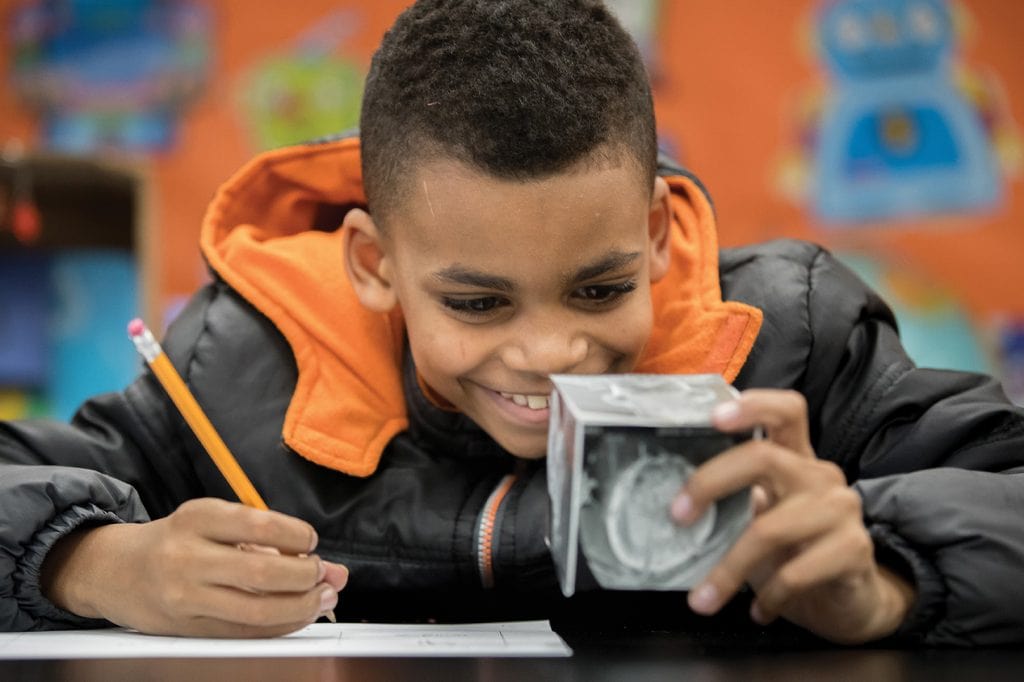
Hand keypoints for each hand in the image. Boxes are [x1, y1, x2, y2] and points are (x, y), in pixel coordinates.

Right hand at [41, 498, 348, 636]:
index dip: (296, 535)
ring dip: (301, 606)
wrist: (117, 571)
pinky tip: (299, 614)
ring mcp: (187, 598)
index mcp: (197, 518)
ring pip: (256, 610)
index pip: (258, 524)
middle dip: (305, 576)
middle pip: (261, 573)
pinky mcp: (190, 629)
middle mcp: (187, 558)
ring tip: (322, 596)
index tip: (311, 541)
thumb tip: (332, 567)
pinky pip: (246, 632)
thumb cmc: (179, 540)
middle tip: (323, 573)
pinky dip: (282, 625)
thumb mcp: (216, 522)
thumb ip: (273, 538)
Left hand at [671, 389, 915, 643]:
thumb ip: (734, 499)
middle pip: (763, 458)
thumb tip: (674, 502)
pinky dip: (769, 596)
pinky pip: (797, 572)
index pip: (785, 411)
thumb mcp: (762, 520)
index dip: (753, 406)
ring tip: (704, 598)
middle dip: (710, 483)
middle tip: (676, 516)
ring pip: (771, 528)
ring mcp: (840, 510)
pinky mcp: (854, 549)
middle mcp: (819, 475)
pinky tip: (759, 611)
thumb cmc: (795, 553)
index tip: (713, 417)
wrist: (853, 600)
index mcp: (795, 459)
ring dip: (729, 569)